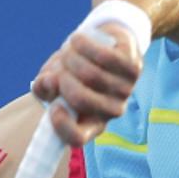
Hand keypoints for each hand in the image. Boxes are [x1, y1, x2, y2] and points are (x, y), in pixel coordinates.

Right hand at [30, 20, 142, 145]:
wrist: (105, 44)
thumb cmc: (75, 69)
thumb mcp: (54, 79)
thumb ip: (44, 87)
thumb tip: (48, 82)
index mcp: (91, 123)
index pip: (77, 137)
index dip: (62, 126)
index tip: (53, 107)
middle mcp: (111, 112)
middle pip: (81, 99)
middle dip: (62, 77)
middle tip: (60, 67)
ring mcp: (125, 91)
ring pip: (91, 75)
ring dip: (71, 57)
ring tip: (69, 50)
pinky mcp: (134, 69)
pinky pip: (105, 57)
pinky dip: (84, 45)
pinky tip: (78, 40)